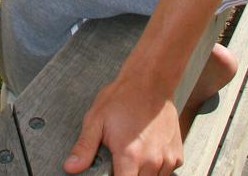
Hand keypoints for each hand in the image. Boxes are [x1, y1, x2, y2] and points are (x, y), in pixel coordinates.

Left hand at [64, 72, 182, 175]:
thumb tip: (70, 167)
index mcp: (129, 156)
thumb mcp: (96, 118)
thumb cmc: (123, 97)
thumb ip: (84, 147)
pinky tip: (150, 148)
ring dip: (144, 172)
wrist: (151, 80)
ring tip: (136, 151)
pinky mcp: (177, 153)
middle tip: (122, 157)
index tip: (113, 170)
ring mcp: (166, 158)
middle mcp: (151, 161)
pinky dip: (158, 165)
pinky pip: (167, 171)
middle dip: (129, 175)